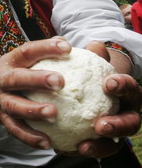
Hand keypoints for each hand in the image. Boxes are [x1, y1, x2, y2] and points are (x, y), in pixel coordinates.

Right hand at [0, 37, 71, 149]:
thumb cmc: (25, 73)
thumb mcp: (34, 60)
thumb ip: (60, 56)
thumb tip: (95, 47)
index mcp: (12, 61)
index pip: (27, 51)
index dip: (46, 48)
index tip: (68, 47)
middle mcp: (3, 80)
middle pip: (16, 78)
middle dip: (37, 80)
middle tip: (60, 82)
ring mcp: (1, 101)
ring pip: (14, 106)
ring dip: (33, 110)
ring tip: (53, 113)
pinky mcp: (3, 120)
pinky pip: (17, 130)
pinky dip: (31, 137)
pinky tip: (48, 142)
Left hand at [71, 41, 141, 157]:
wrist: (91, 92)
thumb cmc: (92, 75)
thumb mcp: (93, 65)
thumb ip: (95, 57)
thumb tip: (95, 44)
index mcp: (128, 94)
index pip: (131, 89)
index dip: (123, 86)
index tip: (108, 83)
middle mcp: (127, 114)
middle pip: (131, 123)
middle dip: (118, 125)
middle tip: (100, 125)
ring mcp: (116, 132)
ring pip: (114, 144)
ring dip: (100, 146)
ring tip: (83, 146)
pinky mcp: (101, 144)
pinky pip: (93, 150)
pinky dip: (81, 150)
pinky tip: (62, 149)